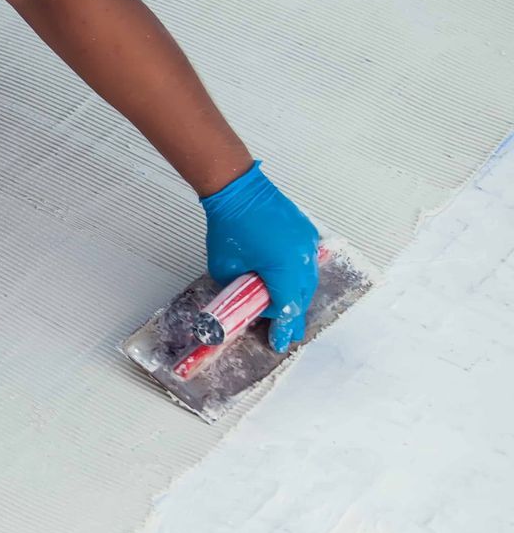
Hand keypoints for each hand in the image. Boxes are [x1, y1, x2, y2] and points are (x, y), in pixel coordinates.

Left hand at [200, 161, 319, 352]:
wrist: (239, 190)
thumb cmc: (229, 227)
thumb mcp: (224, 268)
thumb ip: (238, 288)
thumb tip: (245, 299)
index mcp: (285, 270)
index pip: (288, 307)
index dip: (283, 327)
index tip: (280, 342)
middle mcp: (303, 259)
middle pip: (301, 296)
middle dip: (292, 315)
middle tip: (285, 332)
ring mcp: (308, 245)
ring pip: (307, 280)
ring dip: (296, 295)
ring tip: (286, 310)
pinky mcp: (306, 234)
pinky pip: (306, 262)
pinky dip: (298, 275)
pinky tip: (289, 282)